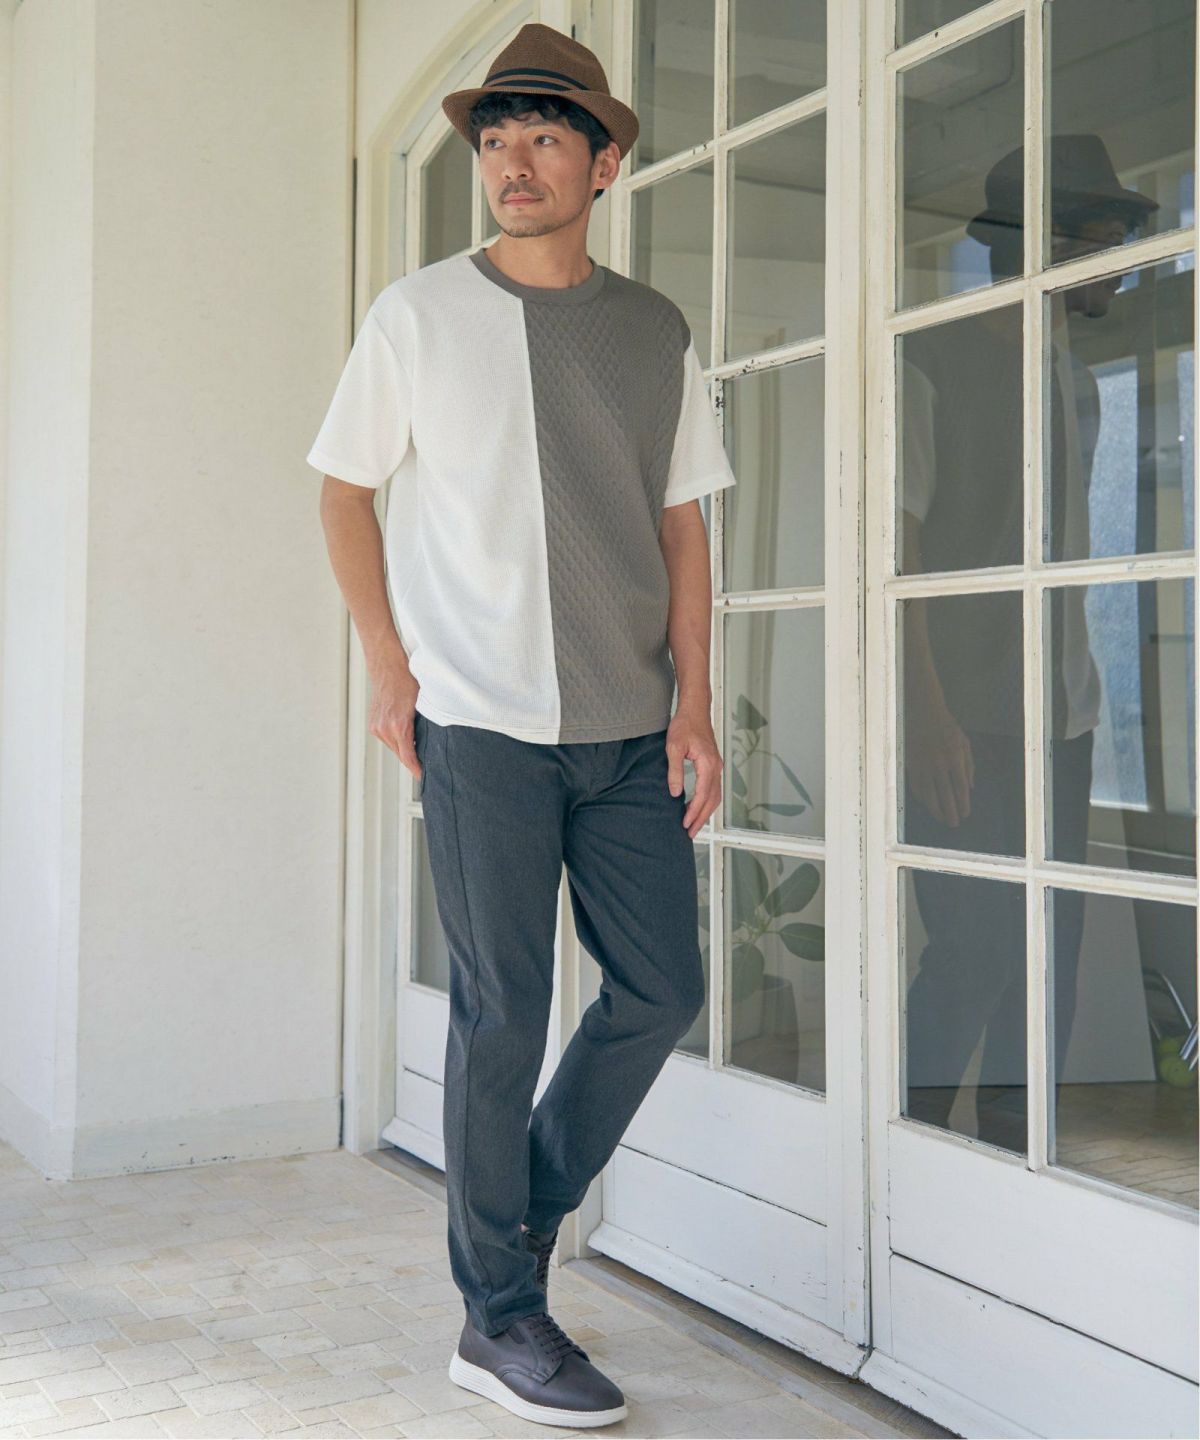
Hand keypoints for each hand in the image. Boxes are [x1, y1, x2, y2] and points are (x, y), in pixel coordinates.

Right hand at [367, 663, 421, 782]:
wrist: (389, 669)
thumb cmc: (409, 683)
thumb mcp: (424, 704)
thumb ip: (426, 725)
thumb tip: (436, 741)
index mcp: (399, 726)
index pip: (408, 757)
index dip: (416, 769)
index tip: (424, 777)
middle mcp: (385, 729)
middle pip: (401, 755)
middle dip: (412, 762)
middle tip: (426, 768)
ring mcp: (376, 727)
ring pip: (394, 747)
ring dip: (404, 750)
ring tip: (418, 752)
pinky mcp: (373, 724)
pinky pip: (388, 739)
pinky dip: (397, 741)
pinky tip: (407, 738)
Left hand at [666, 704, 723, 838]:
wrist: (695, 710)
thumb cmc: (685, 725)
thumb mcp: (673, 747)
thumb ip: (675, 771)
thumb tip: (676, 793)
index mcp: (708, 764)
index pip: (703, 795)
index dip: (694, 811)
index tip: (685, 823)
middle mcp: (716, 767)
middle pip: (712, 800)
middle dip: (702, 818)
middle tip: (690, 833)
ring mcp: (717, 767)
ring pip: (715, 796)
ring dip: (705, 812)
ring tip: (694, 825)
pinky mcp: (713, 765)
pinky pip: (713, 788)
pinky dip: (706, 801)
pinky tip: (696, 807)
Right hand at [906, 696, 974, 826]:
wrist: (924, 713)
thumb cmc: (947, 727)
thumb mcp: (965, 743)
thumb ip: (969, 765)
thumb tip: (971, 788)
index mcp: (955, 757)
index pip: (960, 787)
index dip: (963, 803)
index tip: (965, 813)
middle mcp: (939, 763)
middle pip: (946, 794)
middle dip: (951, 811)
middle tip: (954, 823)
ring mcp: (923, 764)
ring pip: (929, 793)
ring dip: (935, 809)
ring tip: (941, 818)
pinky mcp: (911, 764)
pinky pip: (916, 786)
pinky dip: (922, 797)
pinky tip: (927, 804)